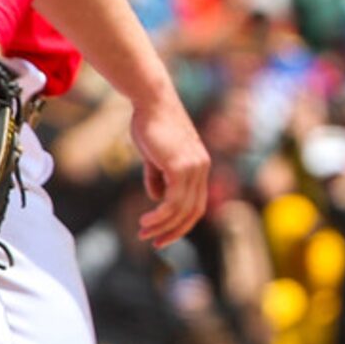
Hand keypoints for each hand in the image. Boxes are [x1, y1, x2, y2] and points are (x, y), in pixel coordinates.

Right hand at [130, 94, 210, 247]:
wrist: (151, 101)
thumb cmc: (149, 124)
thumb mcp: (154, 155)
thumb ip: (158, 176)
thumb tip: (157, 198)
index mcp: (198, 165)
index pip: (196, 203)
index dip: (180, 222)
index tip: (162, 234)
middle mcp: (201, 168)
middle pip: (193, 211)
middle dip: (173, 230)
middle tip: (153, 242)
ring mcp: (194, 167)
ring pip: (182, 209)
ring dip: (162, 225)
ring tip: (144, 232)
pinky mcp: (181, 166)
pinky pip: (173, 200)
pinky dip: (160, 215)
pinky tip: (146, 220)